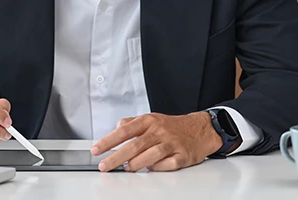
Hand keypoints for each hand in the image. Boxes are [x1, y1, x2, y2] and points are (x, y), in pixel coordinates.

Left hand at [91, 112, 223, 171]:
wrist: (201, 129)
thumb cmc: (173, 126)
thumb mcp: (151, 119)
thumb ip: (132, 123)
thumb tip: (117, 128)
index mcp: (149, 121)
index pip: (124, 131)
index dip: (108, 141)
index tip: (97, 150)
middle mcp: (159, 131)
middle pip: (134, 146)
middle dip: (116, 158)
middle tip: (104, 166)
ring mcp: (172, 143)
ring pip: (150, 155)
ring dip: (135, 164)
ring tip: (126, 168)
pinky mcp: (182, 155)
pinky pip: (167, 164)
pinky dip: (157, 168)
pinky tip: (149, 169)